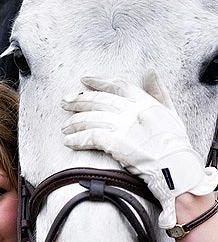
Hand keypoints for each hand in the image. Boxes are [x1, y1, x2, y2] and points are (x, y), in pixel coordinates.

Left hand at [61, 73, 217, 228]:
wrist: (176, 168)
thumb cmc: (176, 145)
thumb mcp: (171, 112)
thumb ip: (159, 92)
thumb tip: (151, 73)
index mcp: (145, 102)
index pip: (117, 85)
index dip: (99, 81)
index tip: (85, 80)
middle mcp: (132, 111)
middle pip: (99, 100)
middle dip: (79, 100)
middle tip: (65, 102)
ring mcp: (124, 126)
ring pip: (91, 118)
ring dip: (75, 122)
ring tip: (65, 127)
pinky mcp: (116, 143)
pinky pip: (90, 137)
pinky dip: (77, 139)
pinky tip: (69, 141)